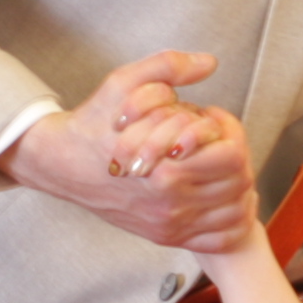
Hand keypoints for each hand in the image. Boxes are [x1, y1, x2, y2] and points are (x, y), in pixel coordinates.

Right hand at [0, 54, 261, 256]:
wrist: (62, 164)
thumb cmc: (94, 123)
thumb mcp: (123, 82)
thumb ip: (167, 66)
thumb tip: (208, 63)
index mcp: (165, 171)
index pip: (233, 156)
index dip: (230, 130)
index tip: (212, 117)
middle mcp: (170, 205)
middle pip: (239, 184)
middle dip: (236, 154)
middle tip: (218, 139)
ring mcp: (168, 225)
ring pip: (234, 211)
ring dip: (237, 184)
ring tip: (219, 163)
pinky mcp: (165, 236)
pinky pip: (219, 240)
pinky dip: (231, 221)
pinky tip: (223, 197)